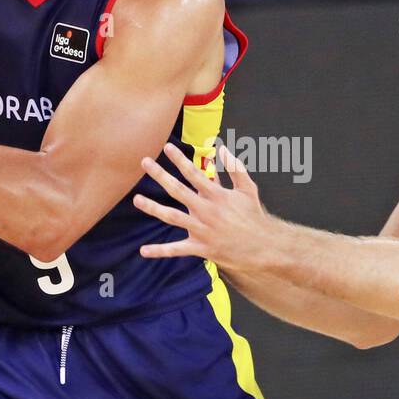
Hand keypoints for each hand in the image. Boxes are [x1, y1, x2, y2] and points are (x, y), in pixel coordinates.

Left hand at [134, 142, 274, 271]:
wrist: (262, 247)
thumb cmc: (253, 216)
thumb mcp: (248, 188)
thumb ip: (235, 168)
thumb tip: (223, 149)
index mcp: (217, 195)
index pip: (194, 173)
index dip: (179, 159)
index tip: (166, 147)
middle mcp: (206, 211)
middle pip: (177, 190)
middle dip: (160, 175)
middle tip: (144, 162)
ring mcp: (202, 230)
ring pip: (172, 217)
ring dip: (153, 208)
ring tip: (136, 199)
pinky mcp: (200, 248)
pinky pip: (177, 250)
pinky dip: (160, 251)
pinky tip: (143, 250)